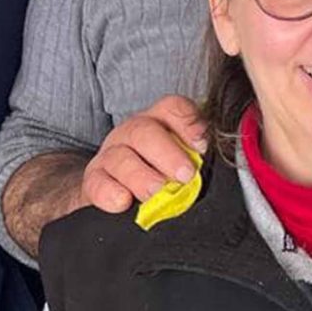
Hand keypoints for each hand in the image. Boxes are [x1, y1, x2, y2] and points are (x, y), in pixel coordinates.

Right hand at [81, 96, 208, 213]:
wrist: (119, 196)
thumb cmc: (161, 177)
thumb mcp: (183, 163)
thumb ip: (197, 159)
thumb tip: (217, 163)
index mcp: (159, 123)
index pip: (172, 108)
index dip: (188, 122)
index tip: (202, 146)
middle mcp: (132, 133)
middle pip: (144, 132)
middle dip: (167, 154)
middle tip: (185, 175)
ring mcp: (110, 155)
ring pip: (120, 158)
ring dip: (141, 176)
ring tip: (156, 192)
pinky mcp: (94, 180)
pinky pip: (97, 183)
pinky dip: (110, 193)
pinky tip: (124, 202)